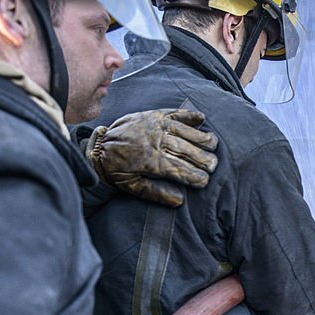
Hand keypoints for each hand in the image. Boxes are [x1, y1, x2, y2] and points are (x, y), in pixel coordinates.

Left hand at [86, 108, 218, 206]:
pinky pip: (176, 113)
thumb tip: (179, 201)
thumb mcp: (131, 186)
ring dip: (202, 138)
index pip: (179, 170)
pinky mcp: (154, 115)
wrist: (100, 145)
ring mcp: (156, 126)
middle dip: (204, 159)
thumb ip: (155, 193)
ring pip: (186, 131)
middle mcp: (156, 141)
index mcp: (150, 161)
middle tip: (214, 166)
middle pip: (187, 150)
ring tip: (213, 145)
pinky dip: (190, 115)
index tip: (204, 181)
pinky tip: (202, 119)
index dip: (195, 176)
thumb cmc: (117, 169)